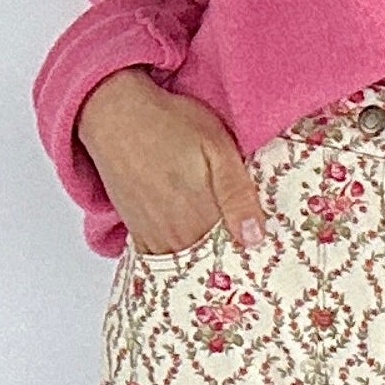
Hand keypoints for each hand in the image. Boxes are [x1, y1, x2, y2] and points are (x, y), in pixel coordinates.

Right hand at [77, 69, 269, 258]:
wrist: (117, 116)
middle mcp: (177, 235)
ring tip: (224, 260)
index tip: (267, 261)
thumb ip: (237, 194)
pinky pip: (160, 262)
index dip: (252, 261)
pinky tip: (190, 253)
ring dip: (204, 268)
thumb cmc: (171, 124)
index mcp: (203, 217)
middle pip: (210, 269)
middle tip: (248, 260)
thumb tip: (255, 238)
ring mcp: (154, 237)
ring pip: (186, 268)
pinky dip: (177, 263)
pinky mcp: (138, 232)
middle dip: (231, 268)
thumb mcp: (218, 148)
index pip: (235, 257)